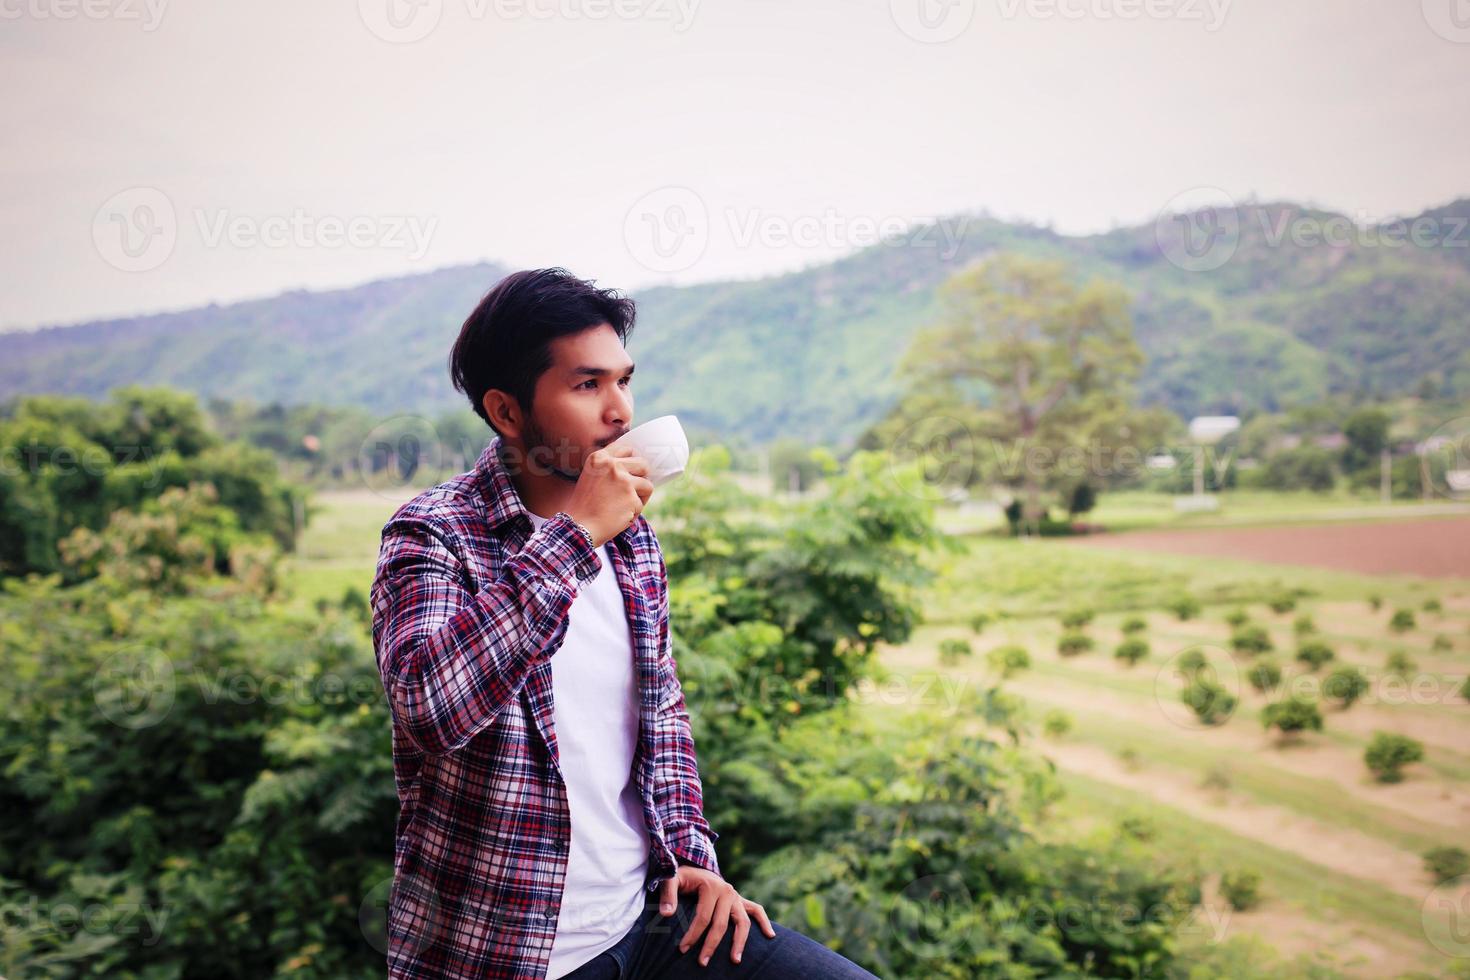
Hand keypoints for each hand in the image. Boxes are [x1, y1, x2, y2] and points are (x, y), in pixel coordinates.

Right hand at [563, 444, 652, 546]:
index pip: (627, 449)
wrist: (578, 526)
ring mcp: (622, 480)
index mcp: (599, 458)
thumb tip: (638, 465)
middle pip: (643, 464)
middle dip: (642, 478)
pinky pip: (641, 504)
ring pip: (647, 485)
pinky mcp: (631, 497)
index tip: (634, 470)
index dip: (634, 460)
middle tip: (635, 490)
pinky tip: (620, 517)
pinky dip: (634, 513)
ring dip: (640, 498)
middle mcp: (611, 465)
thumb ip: (609, 468)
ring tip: (625, 507)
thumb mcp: (591, 477)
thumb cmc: (585, 505)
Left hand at [658, 865, 775, 966]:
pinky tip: (770, 936)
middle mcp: (727, 891)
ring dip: (740, 942)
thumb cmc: (682, 877)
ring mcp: (736, 896)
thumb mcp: (672, 879)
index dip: (693, 934)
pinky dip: (764, 922)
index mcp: (711, 886)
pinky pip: (756, 910)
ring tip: (735, 960)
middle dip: (712, 945)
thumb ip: (668, 894)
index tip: (683, 949)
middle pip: (722, 924)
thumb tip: (666, 914)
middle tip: (702, 963)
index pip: (703, 917)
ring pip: (742, 921)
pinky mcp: (741, 900)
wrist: (696, 867)